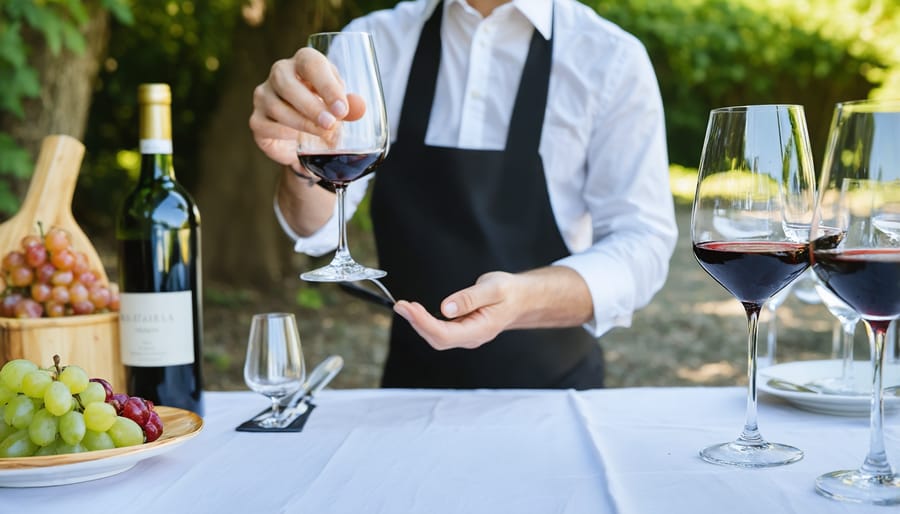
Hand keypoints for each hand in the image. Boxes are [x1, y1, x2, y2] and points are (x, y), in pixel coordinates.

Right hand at [249, 47, 366, 170]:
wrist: (304, 137)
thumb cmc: (324, 109)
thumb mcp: (340, 106)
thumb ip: (349, 106)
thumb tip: (358, 108)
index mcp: (303, 62)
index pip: (311, 63)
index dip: (326, 85)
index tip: (342, 109)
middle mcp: (279, 73)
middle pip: (287, 83)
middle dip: (311, 106)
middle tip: (330, 124)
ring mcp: (264, 95)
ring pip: (277, 107)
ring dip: (302, 123)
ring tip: (322, 134)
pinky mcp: (257, 119)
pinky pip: (267, 126)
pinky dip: (285, 134)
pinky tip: (299, 140)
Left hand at [392, 267, 593, 349]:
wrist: (521, 299)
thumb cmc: (510, 292)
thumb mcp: (493, 288)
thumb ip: (470, 298)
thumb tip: (446, 308)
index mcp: (480, 329)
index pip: (445, 334)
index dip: (424, 323)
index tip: (409, 308)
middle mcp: (471, 337)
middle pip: (437, 339)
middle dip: (416, 323)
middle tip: (401, 306)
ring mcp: (466, 336)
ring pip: (437, 337)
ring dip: (418, 323)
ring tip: (405, 307)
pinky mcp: (461, 330)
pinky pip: (440, 331)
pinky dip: (425, 321)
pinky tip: (416, 311)